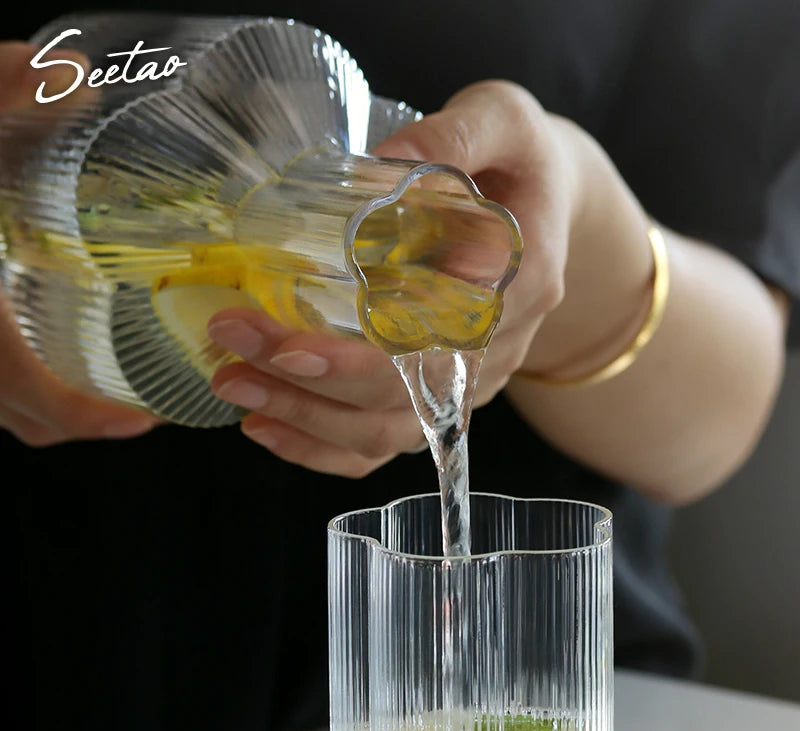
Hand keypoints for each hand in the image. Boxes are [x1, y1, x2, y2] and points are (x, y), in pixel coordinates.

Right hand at [0, 42, 157, 445]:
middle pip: (25, 422)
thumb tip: (73, 76)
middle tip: (134, 405)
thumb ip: (2, 90)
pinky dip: (9, 383)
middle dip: (84, 420)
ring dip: (46, 405)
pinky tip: (27, 343)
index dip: (94, 420)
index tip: (141, 423)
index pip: (39, 401)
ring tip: (95, 380)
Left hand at [207, 81, 581, 475]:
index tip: (288, 343)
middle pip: (400, 397)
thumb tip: (380, 165)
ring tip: (232, 383)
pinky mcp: (441, 401)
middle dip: (307, 382)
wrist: (546, 207)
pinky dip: (322, 448)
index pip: (436, 342)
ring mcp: (468, 385)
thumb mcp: (504, 119)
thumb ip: (453, 133)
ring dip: (303, 418)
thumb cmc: (520, 162)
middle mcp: (496, 349)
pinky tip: (265, 426)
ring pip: (386, 432)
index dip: (362, 357)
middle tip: (230, 340)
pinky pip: (382, 445)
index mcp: (520, 282)